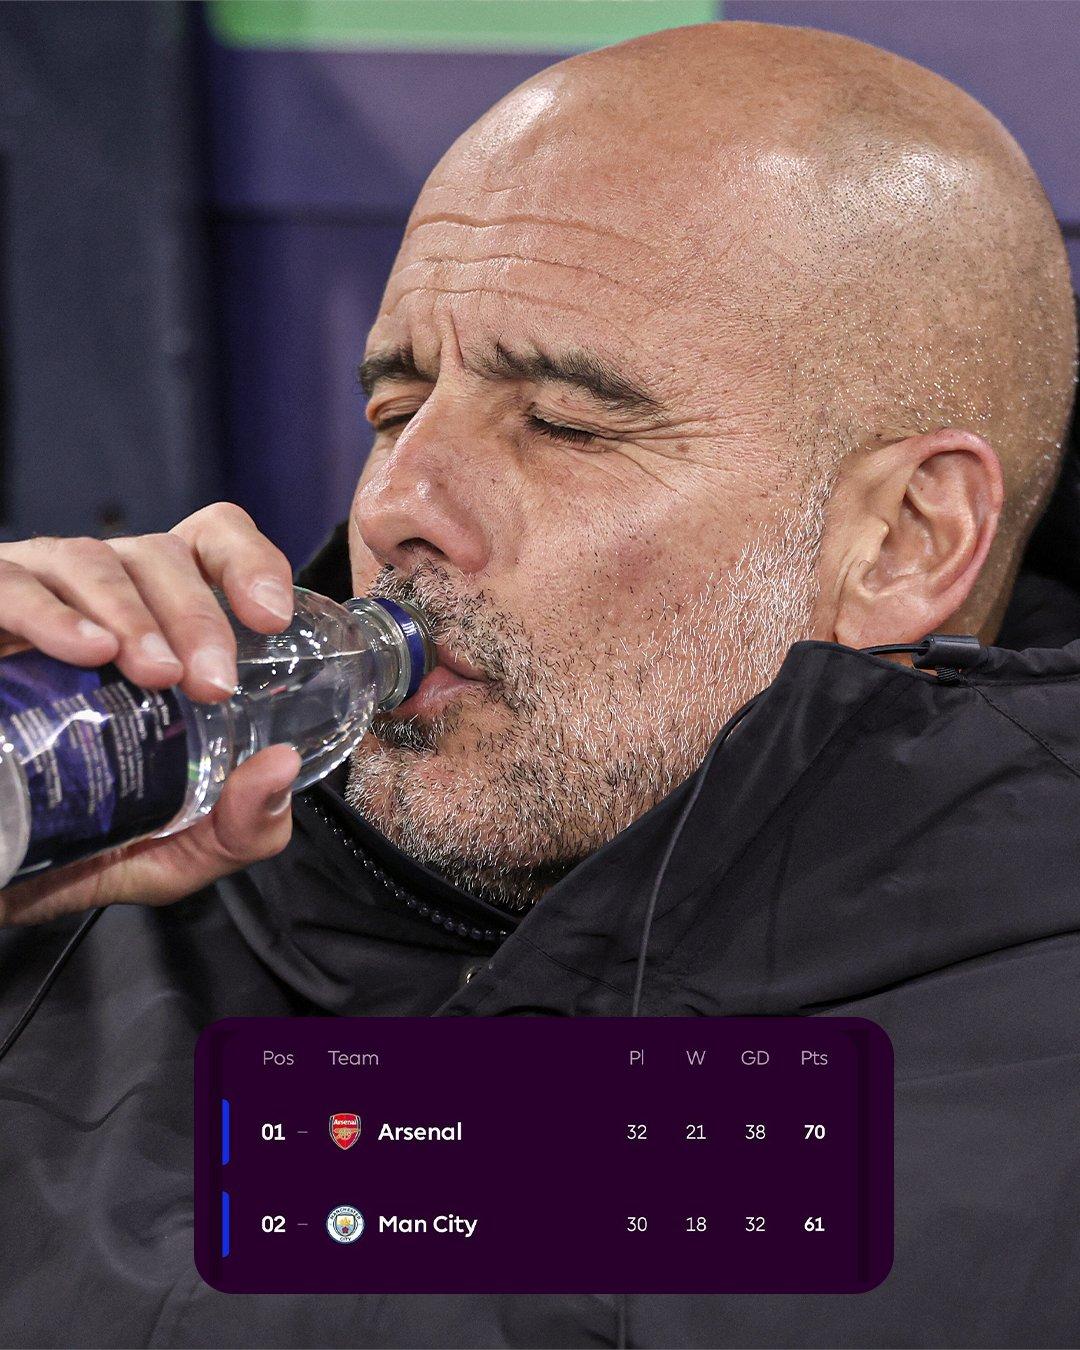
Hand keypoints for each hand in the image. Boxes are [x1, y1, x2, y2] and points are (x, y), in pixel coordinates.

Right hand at [0, 503, 302, 925]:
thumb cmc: (82, 839)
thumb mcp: (178, 846)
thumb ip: (243, 824)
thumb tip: (282, 769)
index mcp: (161, 623)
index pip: (212, 546)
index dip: (249, 562)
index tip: (272, 618)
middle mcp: (101, 597)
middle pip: (161, 554)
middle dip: (199, 614)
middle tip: (214, 685)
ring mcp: (36, 596)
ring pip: (92, 560)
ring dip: (134, 614)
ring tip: (157, 674)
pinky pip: (10, 586)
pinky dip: (50, 612)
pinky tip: (86, 649)